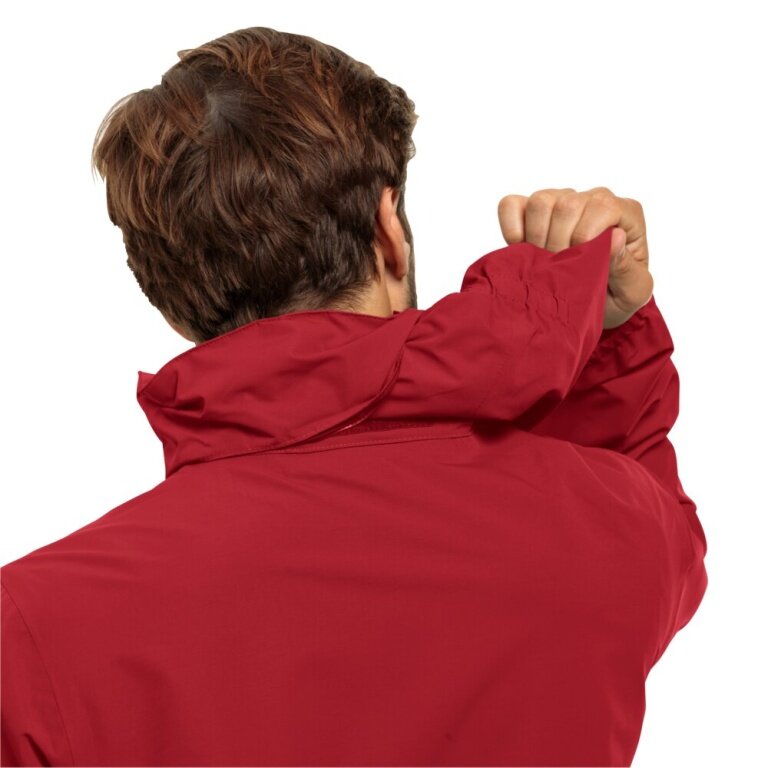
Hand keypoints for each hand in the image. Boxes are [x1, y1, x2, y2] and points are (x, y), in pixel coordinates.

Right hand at [497, 187, 653, 328]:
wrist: (591, 304)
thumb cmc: (616, 295)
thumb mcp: (633, 291)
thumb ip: (628, 268)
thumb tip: (615, 238)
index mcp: (624, 213)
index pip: (600, 207)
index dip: (584, 238)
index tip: (579, 267)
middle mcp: (592, 199)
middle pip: (566, 203)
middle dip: (558, 243)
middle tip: (559, 270)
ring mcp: (560, 201)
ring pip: (539, 201)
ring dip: (536, 236)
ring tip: (544, 261)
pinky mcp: (530, 210)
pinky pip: (511, 205)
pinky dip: (511, 228)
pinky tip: (522, 249)